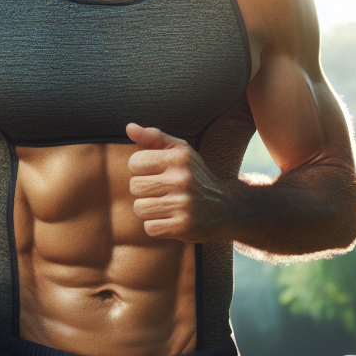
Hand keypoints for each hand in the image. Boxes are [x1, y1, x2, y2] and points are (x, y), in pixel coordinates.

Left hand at [126, 123, 235, 241]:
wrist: (226, 208)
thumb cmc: (195, 176)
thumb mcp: (180, 151)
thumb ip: (154, 137)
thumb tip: (129, 127)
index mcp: (180, 158)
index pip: (135, 163)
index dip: (141, 170)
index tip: (156, 173)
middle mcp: (183, 179)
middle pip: (135, 187)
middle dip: (144, 191)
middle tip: (162, 191)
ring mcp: (184, 204)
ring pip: (140, 208)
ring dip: (149, 209)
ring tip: (166, 206)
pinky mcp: (184, 227)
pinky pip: (150, 228)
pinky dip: (157, 226)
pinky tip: (171, 219)